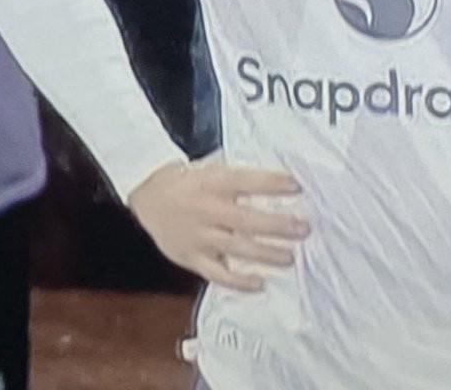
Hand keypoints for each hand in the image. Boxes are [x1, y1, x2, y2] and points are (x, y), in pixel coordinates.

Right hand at [129, 160, 309, 291]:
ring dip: (267, 254)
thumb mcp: (212, 168)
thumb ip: (240, 178)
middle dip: (278, 225)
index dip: (273, 183)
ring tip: (289, 256)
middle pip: (247, 220)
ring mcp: (199, 236)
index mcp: (212, 183)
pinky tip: (260, 282)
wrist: (147, 195)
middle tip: (303, 228)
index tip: (297, 186)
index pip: (247, 182)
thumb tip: (279, 183)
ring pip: (237, 249)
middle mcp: (207, 210)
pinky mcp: (192, 257)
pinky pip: (218, 274)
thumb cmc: (187, 181)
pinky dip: (239, 281)